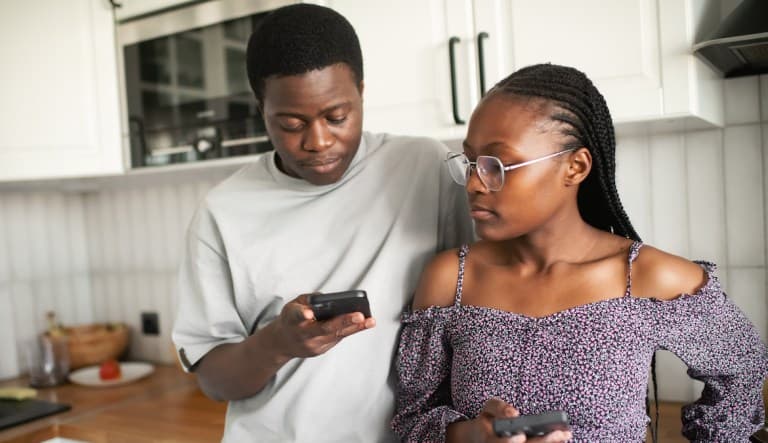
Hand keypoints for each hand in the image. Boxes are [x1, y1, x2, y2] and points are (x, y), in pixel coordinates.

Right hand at [270, 294, 375, 358]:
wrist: (282, 343)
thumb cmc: (291, 319)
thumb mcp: (292, 306)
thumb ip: (308, 300)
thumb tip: (329, 299)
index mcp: (291, 320)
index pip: (296, 316)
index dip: (302, 314)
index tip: (308, 313)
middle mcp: (302, 334)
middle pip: (324, 329)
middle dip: (343, 321)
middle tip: (359, 315)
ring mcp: (312, 345)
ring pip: (336, 336)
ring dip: (354, 328)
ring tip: (370, 321)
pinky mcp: (320, 350)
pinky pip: (337, 338)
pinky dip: (351, 330)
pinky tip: (364, 323)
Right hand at [452, 398, 571, 442]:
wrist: (485, 437)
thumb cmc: (489, 420)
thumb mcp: (489, 409)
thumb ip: (499, 408)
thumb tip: (514, 413)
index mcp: (489, 440)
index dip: (509, 442)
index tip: (521, 435)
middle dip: (542, 442)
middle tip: (559, 433)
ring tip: (565, 434)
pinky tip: (560, 437)